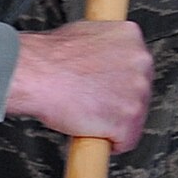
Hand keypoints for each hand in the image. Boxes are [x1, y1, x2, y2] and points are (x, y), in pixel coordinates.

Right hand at [4, 20, 152, 151]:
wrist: (38, 76)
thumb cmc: (50, 58)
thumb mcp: (84, 33)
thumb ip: (103, 46)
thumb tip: (101, 56)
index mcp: (130, 37)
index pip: (135, 65)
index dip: (118, 80)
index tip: (108, 87)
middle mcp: (140, 62)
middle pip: (138, 91)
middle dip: (118, 101)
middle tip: (95, 103)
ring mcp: (137, 91)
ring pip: (134, 117)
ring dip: (114, 121)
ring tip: (90, 116)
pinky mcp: (129, 119)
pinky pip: (127, 140)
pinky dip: (111, 143)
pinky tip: (93, 132)